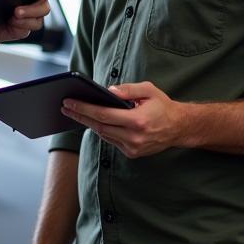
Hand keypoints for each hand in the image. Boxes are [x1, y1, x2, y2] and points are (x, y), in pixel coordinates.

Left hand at [0, 0, 62, 44]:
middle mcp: (36, 4)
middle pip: (45, 6)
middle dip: (36, 5)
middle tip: (26, 6)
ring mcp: (30, 19)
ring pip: (37, 21)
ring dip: (27, 16)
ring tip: (15, 13)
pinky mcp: (20, 30)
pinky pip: (25, 31)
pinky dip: (19, 26)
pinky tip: (11, 22)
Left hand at [62, 80, 184, 158]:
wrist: (179, 127)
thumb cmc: (162, 106)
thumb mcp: (148, 90)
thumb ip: (128, 89)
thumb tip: (108, 91)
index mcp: (137, 120)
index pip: (103, 114)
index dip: (84, 108)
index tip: (69, 102)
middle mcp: (134, 137)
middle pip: (99, 126)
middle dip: (80, 116)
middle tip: (65, 107)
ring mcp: (133, 148)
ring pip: (103, 135)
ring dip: (89, 124)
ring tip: (75, 112)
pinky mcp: (132, 153)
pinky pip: (111, 141)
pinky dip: (102, 130)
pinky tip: (93, 121)